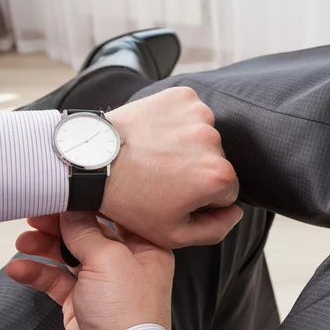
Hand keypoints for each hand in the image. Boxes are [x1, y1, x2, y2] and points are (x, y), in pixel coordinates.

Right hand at [6, 212, 174, 329]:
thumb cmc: (128, 313)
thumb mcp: (109, 259)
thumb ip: (86, 231)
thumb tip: (71, 209)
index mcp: (146, 248)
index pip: (117, 217)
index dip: (91, 205)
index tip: (65, 196)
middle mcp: (127, 263)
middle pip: (90, 234)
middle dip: (62, 225)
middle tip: (37, 216)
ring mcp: (103, 284)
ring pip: (71, 256)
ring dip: (46, 247)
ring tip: (24, 240)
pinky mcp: (82, 304)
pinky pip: (58, 281)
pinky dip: (39, 273)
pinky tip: (20, 269)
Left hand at [102, 87, 242, 248]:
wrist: (93, 159)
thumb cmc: (130, 201)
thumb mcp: (172, 234)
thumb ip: (215, 229)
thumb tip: (237, 211)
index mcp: (219, 176)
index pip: (228, 192)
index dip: (202, 198)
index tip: (175, 195)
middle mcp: (215, 140)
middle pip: (218, 162)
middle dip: (196, 170)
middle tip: (162, 176)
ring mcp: (199, 114)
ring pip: (205, 137)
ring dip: (187, 145)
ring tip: (156, 155)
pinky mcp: (183, 95)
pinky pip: (192, 113)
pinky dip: (178, 122)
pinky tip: (156, 134)